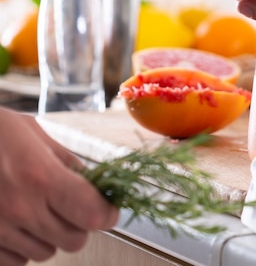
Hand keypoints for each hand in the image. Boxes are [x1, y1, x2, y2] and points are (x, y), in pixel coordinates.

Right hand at [0, 107, 118, 264]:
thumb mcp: (32, 133)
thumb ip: (65, 160)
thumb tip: (92, 181)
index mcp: (40, 176)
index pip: (93, 214)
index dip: (108, 212)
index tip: (109, 207)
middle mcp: (20, 208)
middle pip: (75, 240)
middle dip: (80, 224)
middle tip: (72, 206)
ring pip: (45, 253)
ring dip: (50, 236)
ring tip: (38, 210)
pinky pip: (15, 261)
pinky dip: (21, 248)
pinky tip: (15, 225)